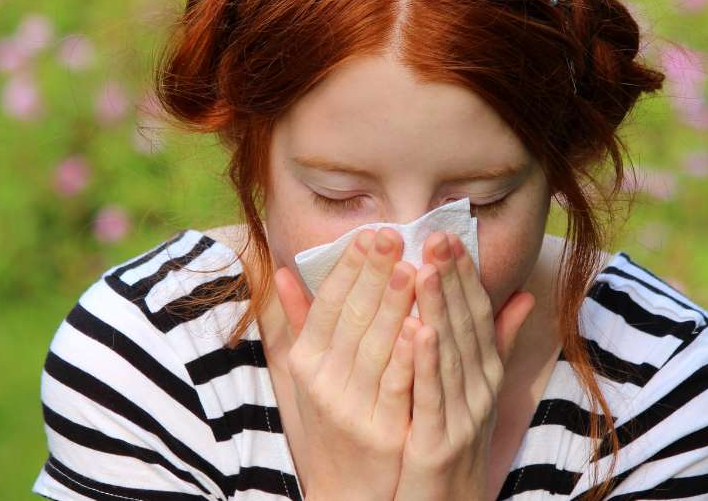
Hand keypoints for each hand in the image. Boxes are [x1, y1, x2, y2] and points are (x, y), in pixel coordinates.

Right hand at [273, 227, 420, 500]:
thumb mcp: (309, 372)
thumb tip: (283, 269)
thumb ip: (302, 320)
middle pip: (352, 318)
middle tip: (393, 234)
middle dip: (374, 273)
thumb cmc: (333, 420)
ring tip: (413, 268)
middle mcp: (324, 382)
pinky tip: (424, 326)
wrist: (348, 489)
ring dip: (394, 306)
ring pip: (376, 348)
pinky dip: (409, 356)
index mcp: (307, 362)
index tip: (368, 232)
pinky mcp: (382, 432)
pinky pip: (396, 387)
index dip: (348, 267)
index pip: (328, 304)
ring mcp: (353, 408)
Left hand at [392, 231, 535, 500]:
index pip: (477, 311)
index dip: (465, 272)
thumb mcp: (479, 387)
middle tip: (435, 234)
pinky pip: (433, 393)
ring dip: (440, 308)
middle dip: (451, 277)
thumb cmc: (453, 440)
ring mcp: (465, 413)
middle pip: (466, 323)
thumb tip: (525, 294)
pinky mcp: (441, 439)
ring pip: (450, 351)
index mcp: (486, 370)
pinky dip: (427, 360)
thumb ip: (498, 340)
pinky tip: (417, 330)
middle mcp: (481, 386)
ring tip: (425, 268)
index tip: (448, 233)